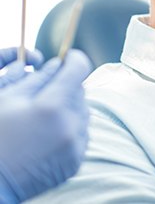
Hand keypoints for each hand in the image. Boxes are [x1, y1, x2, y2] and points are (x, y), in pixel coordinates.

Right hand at [0, 49, 91, 202]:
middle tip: (46, 93)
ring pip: (83, 111)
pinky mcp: (76, 160)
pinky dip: (71, 128)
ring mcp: (75, 145)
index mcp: (52, 106)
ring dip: (69, 107)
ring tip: (45, 117)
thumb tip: (57, 64)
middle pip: (80, 91)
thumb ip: (37, 78)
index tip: (68, 57)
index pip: (79, 69)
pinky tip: (49, 133)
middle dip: (66, 86)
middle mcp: (69, 125)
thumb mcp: (8, 100)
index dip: (74, 59)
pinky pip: (82, 133)